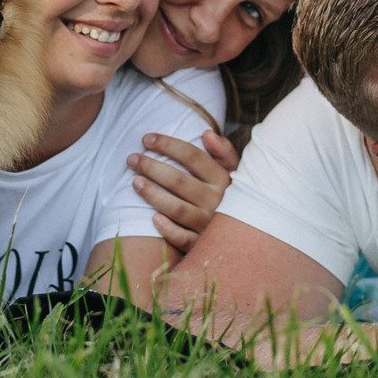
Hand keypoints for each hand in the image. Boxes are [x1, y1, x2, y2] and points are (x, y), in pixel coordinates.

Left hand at [128, 129, 239, 251]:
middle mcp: (216, 201)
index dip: (168, 145)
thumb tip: (207, 133)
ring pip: (178, 209)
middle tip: (132, 159)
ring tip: (135, 182)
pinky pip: (183, 238)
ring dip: (154, 195)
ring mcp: (208, 224)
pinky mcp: (201, 244)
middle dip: (152, 167)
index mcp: (223, 179)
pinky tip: (153, 218)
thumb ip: (223, 151)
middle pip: (179, 180)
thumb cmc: (231, 196)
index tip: (146, 138)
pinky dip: (168, 229)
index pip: (193, 156)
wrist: (246, 234)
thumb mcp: (235, 173)